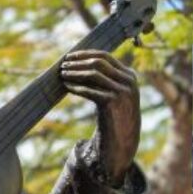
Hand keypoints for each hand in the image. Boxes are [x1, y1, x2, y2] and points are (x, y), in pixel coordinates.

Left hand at [61, 50, 139, 184]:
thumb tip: (82, 61)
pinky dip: (76, 87)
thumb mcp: (117, 92)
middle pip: (98, 63)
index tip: (70, 56)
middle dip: (78, 62)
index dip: (85, 54)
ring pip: (93, 74)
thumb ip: (108, 77)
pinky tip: (67, 87)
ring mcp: (121, 91)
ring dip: (74, 73)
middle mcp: (128, 81)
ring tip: (62, 75)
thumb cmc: (116, 114)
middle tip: (62, 65)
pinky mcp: (112, 103)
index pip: (105, 56)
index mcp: (130, 75)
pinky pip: (89, 90)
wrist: (123, 139)